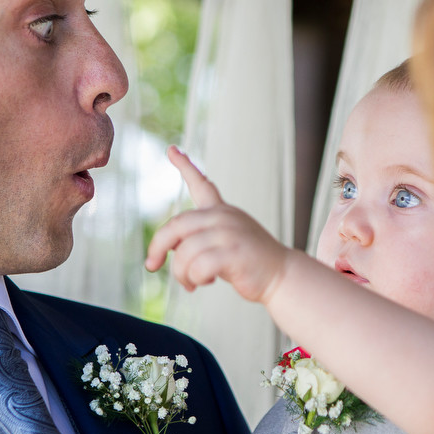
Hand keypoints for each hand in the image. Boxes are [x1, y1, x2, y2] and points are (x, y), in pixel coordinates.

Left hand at [145, 146, 290, 302]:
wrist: (282, 276)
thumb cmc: (249, 263)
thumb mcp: (221, 244)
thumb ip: (198, 238)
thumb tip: (168, 247)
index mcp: (221, 211)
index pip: (201, 184)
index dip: (185, 166)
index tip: (172, 150)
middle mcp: (224, 217)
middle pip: (176, 226)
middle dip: (157, 247)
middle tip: (151, 265)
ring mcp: (230, 233)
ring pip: (184, 252)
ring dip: (181, 273)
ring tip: (190, 283)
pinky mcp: (234, 253)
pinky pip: (198, 267)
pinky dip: (195, 279)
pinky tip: (205, 282)